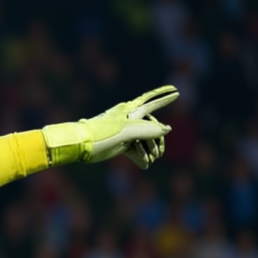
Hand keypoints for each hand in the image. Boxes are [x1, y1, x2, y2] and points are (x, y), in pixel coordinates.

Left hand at [42, 85, 178, 168]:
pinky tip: (145, 165)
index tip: (176, 92)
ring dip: (149, 151)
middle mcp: (129, 120)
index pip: (151, 102)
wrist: (81, 145)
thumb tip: (168, 129)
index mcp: (130, 111)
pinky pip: (134, 149)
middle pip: (151, 126)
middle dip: (157, 139)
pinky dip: (139, 157)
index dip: (164, 97)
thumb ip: (149, 129)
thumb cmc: (102, 133)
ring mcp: (124, 132)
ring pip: (144, 140)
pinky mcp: (119, 143)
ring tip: (151, 161)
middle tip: (160, 153)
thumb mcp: (127, 131)